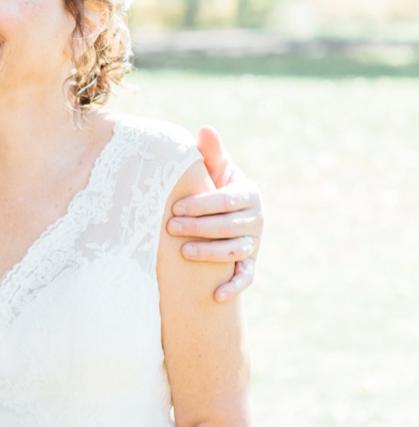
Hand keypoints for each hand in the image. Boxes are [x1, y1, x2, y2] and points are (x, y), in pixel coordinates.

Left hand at [165, 127, 262, 301]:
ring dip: (212, 253)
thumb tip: (205, 129)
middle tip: (170, 227)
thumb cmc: (211, 186)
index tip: (175, 206)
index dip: (203, 204)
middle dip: (200, 227)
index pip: (227, 199)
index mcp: (248, 193)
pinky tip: (216, 296)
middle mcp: (256, 218)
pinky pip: (246, 278)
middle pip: (230, 226)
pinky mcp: (249, 264)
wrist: (222, 214)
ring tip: (184, 252)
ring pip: (236, 251)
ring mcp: (254, 243)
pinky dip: (234, 287)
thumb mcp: (213, 169)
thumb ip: (210, 153)